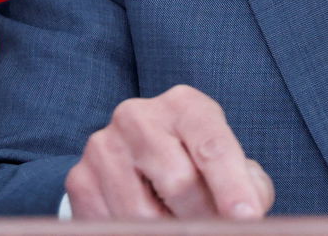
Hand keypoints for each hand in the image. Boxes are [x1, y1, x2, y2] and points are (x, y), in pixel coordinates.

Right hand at [65, 85, 275, 218]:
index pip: (213, 146)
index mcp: (184, 105)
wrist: (137, 158)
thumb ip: (247, 184)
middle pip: (178, 182)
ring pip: (142, 213)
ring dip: (170, 231)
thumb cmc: (195, 162)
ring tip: (183, 227)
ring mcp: (103, 146)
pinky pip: (111, 225)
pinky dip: (138, 233)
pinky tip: (151, 226)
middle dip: (203, 217)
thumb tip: (246, 216)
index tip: (248, 218)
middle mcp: (138, 117)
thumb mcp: (226, 163)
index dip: (232, 187)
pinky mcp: (79, 179)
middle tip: (214, 230)